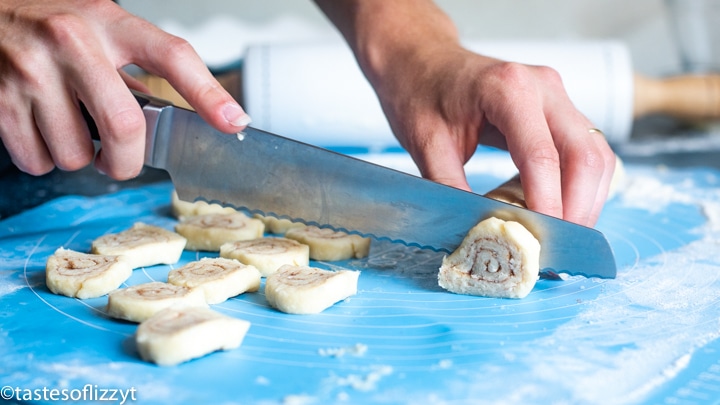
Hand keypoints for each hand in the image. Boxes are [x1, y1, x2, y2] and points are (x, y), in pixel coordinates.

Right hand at [0, 0, 250, 179]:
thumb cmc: (53, 25)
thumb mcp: (103, 29)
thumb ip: (139, 68)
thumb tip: (191, 116)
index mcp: (110, 23)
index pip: (172, 56)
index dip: (208, 94)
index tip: (234, 122)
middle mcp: (72, 42)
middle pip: (124, 127)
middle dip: (127, 161)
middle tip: (122, 162)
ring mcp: (32, 70)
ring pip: (75, 154)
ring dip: (80, 159)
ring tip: (71, 131)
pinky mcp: (0, 98)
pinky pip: (37, 159)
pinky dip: (45, 160)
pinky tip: (43, 132)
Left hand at [371, 46, 615, 226]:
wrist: (422, 60)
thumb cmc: (421, 93)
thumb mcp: (425, 144)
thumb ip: (450, 189)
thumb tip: (475, 235)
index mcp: (509, 90)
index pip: (543, 157)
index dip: (548, 206)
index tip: (542, 243)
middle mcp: (544, 87)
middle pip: (586, 156)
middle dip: (578, 210)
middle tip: (559, 248)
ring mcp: (556, 96)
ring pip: (596, 154)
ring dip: (587, 200)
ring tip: (561, 235)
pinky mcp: (558, 108)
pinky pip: (585, 150)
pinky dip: (580, 185)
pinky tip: (558, 209)